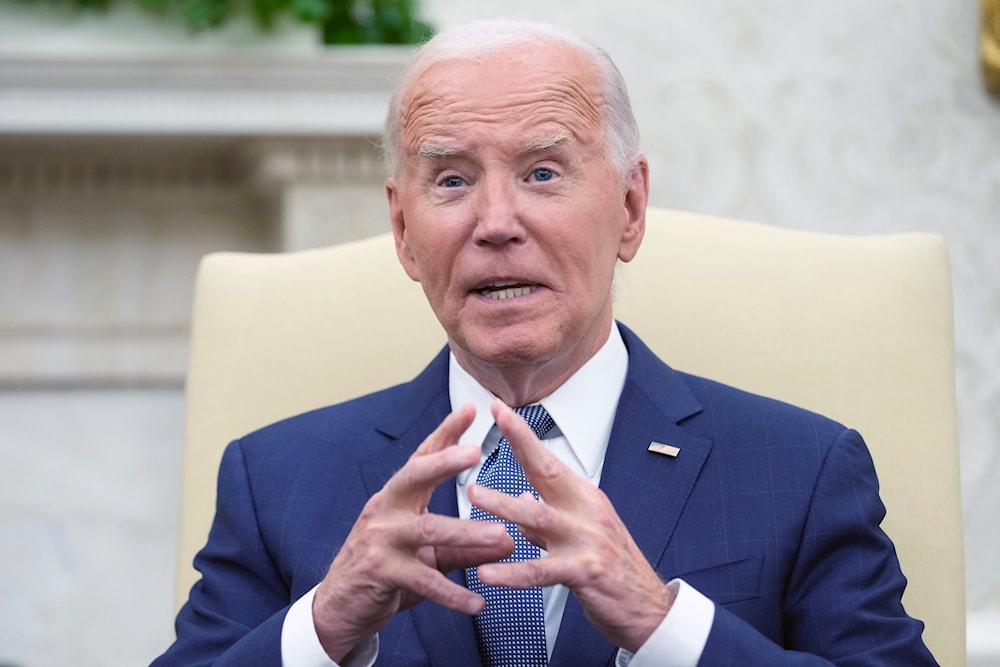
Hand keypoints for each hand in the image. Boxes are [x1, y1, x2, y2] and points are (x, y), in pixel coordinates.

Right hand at [312, 404, 513, 661]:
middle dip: (444, 462)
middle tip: (475, 450)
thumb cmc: (385, 570)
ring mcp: (380, 541)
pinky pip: (424, 582)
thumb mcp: (426, 553)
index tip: (469, 409)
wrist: (340, 607)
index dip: (445, 434)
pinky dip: (453, 594)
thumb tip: (508, 539)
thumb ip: (464, 545)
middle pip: (414, 478)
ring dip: (467, 532)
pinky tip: (477, 603)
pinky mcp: (381, 574)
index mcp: (396, 499)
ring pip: (428, 531)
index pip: (422, 459)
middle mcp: (385, 511)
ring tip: (501, 535)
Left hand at [468, 400, 674, 652]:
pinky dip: (512, 572)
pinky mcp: (584, 572)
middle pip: (548, 472)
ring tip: (473, 494)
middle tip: (492, 422)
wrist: (649, 608)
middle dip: (520, 444)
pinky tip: (487, 573)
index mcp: (584, 498)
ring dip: (504, 504)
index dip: (523, 435)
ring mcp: (587, 540)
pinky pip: (541, 571)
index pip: (548, 460)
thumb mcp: (581, 535)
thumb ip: (547, 517)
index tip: (499, 409)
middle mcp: (587, 512)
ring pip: (539, 516)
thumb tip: (522, 494)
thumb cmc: (612, 570)